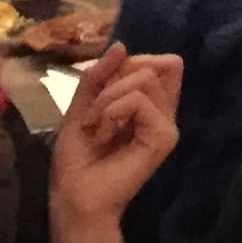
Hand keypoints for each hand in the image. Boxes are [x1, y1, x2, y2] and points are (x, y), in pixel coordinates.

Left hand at [47, 45, 180, 242]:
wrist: (75, 197)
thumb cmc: (78, 160)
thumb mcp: (82, 107)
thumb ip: (99, 76)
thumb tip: (122, 45)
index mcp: (150, 106)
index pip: (159, 62)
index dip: (129, 64)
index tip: (103, 92)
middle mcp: (164, 113)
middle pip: (151, 64)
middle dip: (112, 81)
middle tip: (95, 116)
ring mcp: (167, 125)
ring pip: (145, 77)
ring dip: (108, 98)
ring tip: (98, 127)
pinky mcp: (164, 137)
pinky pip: (139, 100)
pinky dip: (112, 110)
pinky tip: (104, 133)